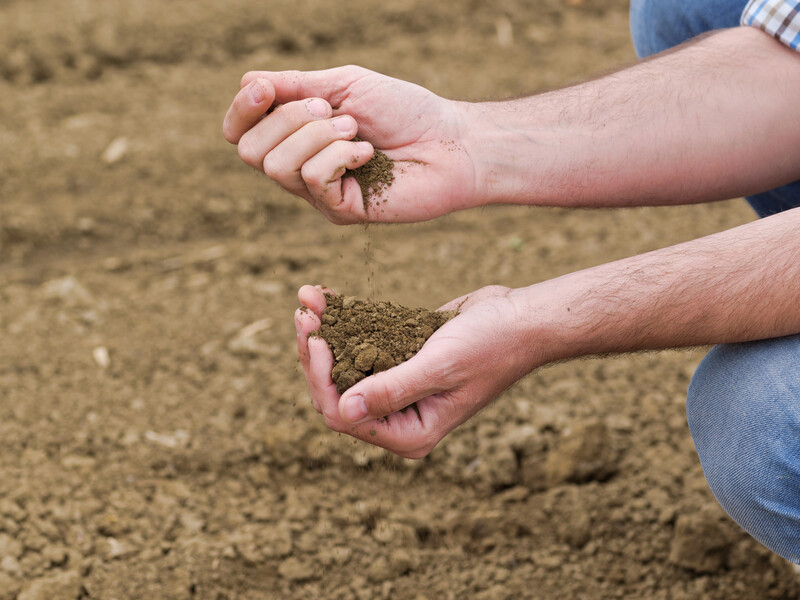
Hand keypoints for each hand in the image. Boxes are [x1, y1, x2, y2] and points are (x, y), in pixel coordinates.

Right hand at [223, 66, 478, 223]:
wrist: (450, 142)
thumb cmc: (405, 111)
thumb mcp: (346, 85)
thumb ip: (296, 85)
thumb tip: (249, 84)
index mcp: (296, 135)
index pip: (239, 132)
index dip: (241, 110)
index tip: (265, 90)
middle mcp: (300, 167)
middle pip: (250, 151)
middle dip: (289, 120)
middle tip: (335, 112)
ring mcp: (318, 193)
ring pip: (277, 166)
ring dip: (318, 136)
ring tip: (355, 131)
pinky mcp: (340, 211)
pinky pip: (312, 179)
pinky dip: (340, 155)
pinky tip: (368, 153)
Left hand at [294, 284, 541, 457]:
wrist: (520, 319)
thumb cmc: (491, 346)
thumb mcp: (441, 368)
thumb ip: (393, 390)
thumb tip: (344, 410)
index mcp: (410, 432)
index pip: (344, 416)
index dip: (321, 379)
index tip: (317, 338)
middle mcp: (399, 415)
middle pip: (335, 391)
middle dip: (315, 353)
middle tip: (304, 313)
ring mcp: (397, 386)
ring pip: (342, 365)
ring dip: (323, 331)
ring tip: (308, 298)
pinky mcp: (398, 358)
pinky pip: (360, 345)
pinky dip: (341, 321)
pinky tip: (325, 296)